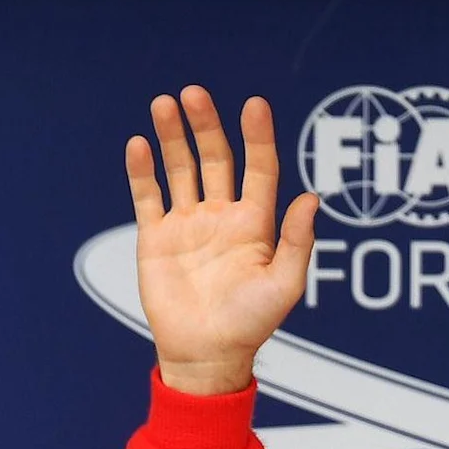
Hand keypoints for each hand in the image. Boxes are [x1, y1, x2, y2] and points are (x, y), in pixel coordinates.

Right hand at [124, 86, 317, 394]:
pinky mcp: (156, 237)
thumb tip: (310, 197)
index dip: (258, 137)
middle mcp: (222, 217)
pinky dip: (142, 170)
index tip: (255, 104)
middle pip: (216, 159)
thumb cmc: (251, 324)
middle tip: (194, 94)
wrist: (207, 354)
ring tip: (164, 105)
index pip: (259, 169)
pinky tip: (139, 143)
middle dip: (206, 126)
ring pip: (180, 169)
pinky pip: (148, 196)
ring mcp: (187, 224)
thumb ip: (296, 241)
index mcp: (256, 225)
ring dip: (172, 137)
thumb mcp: (284, 285)